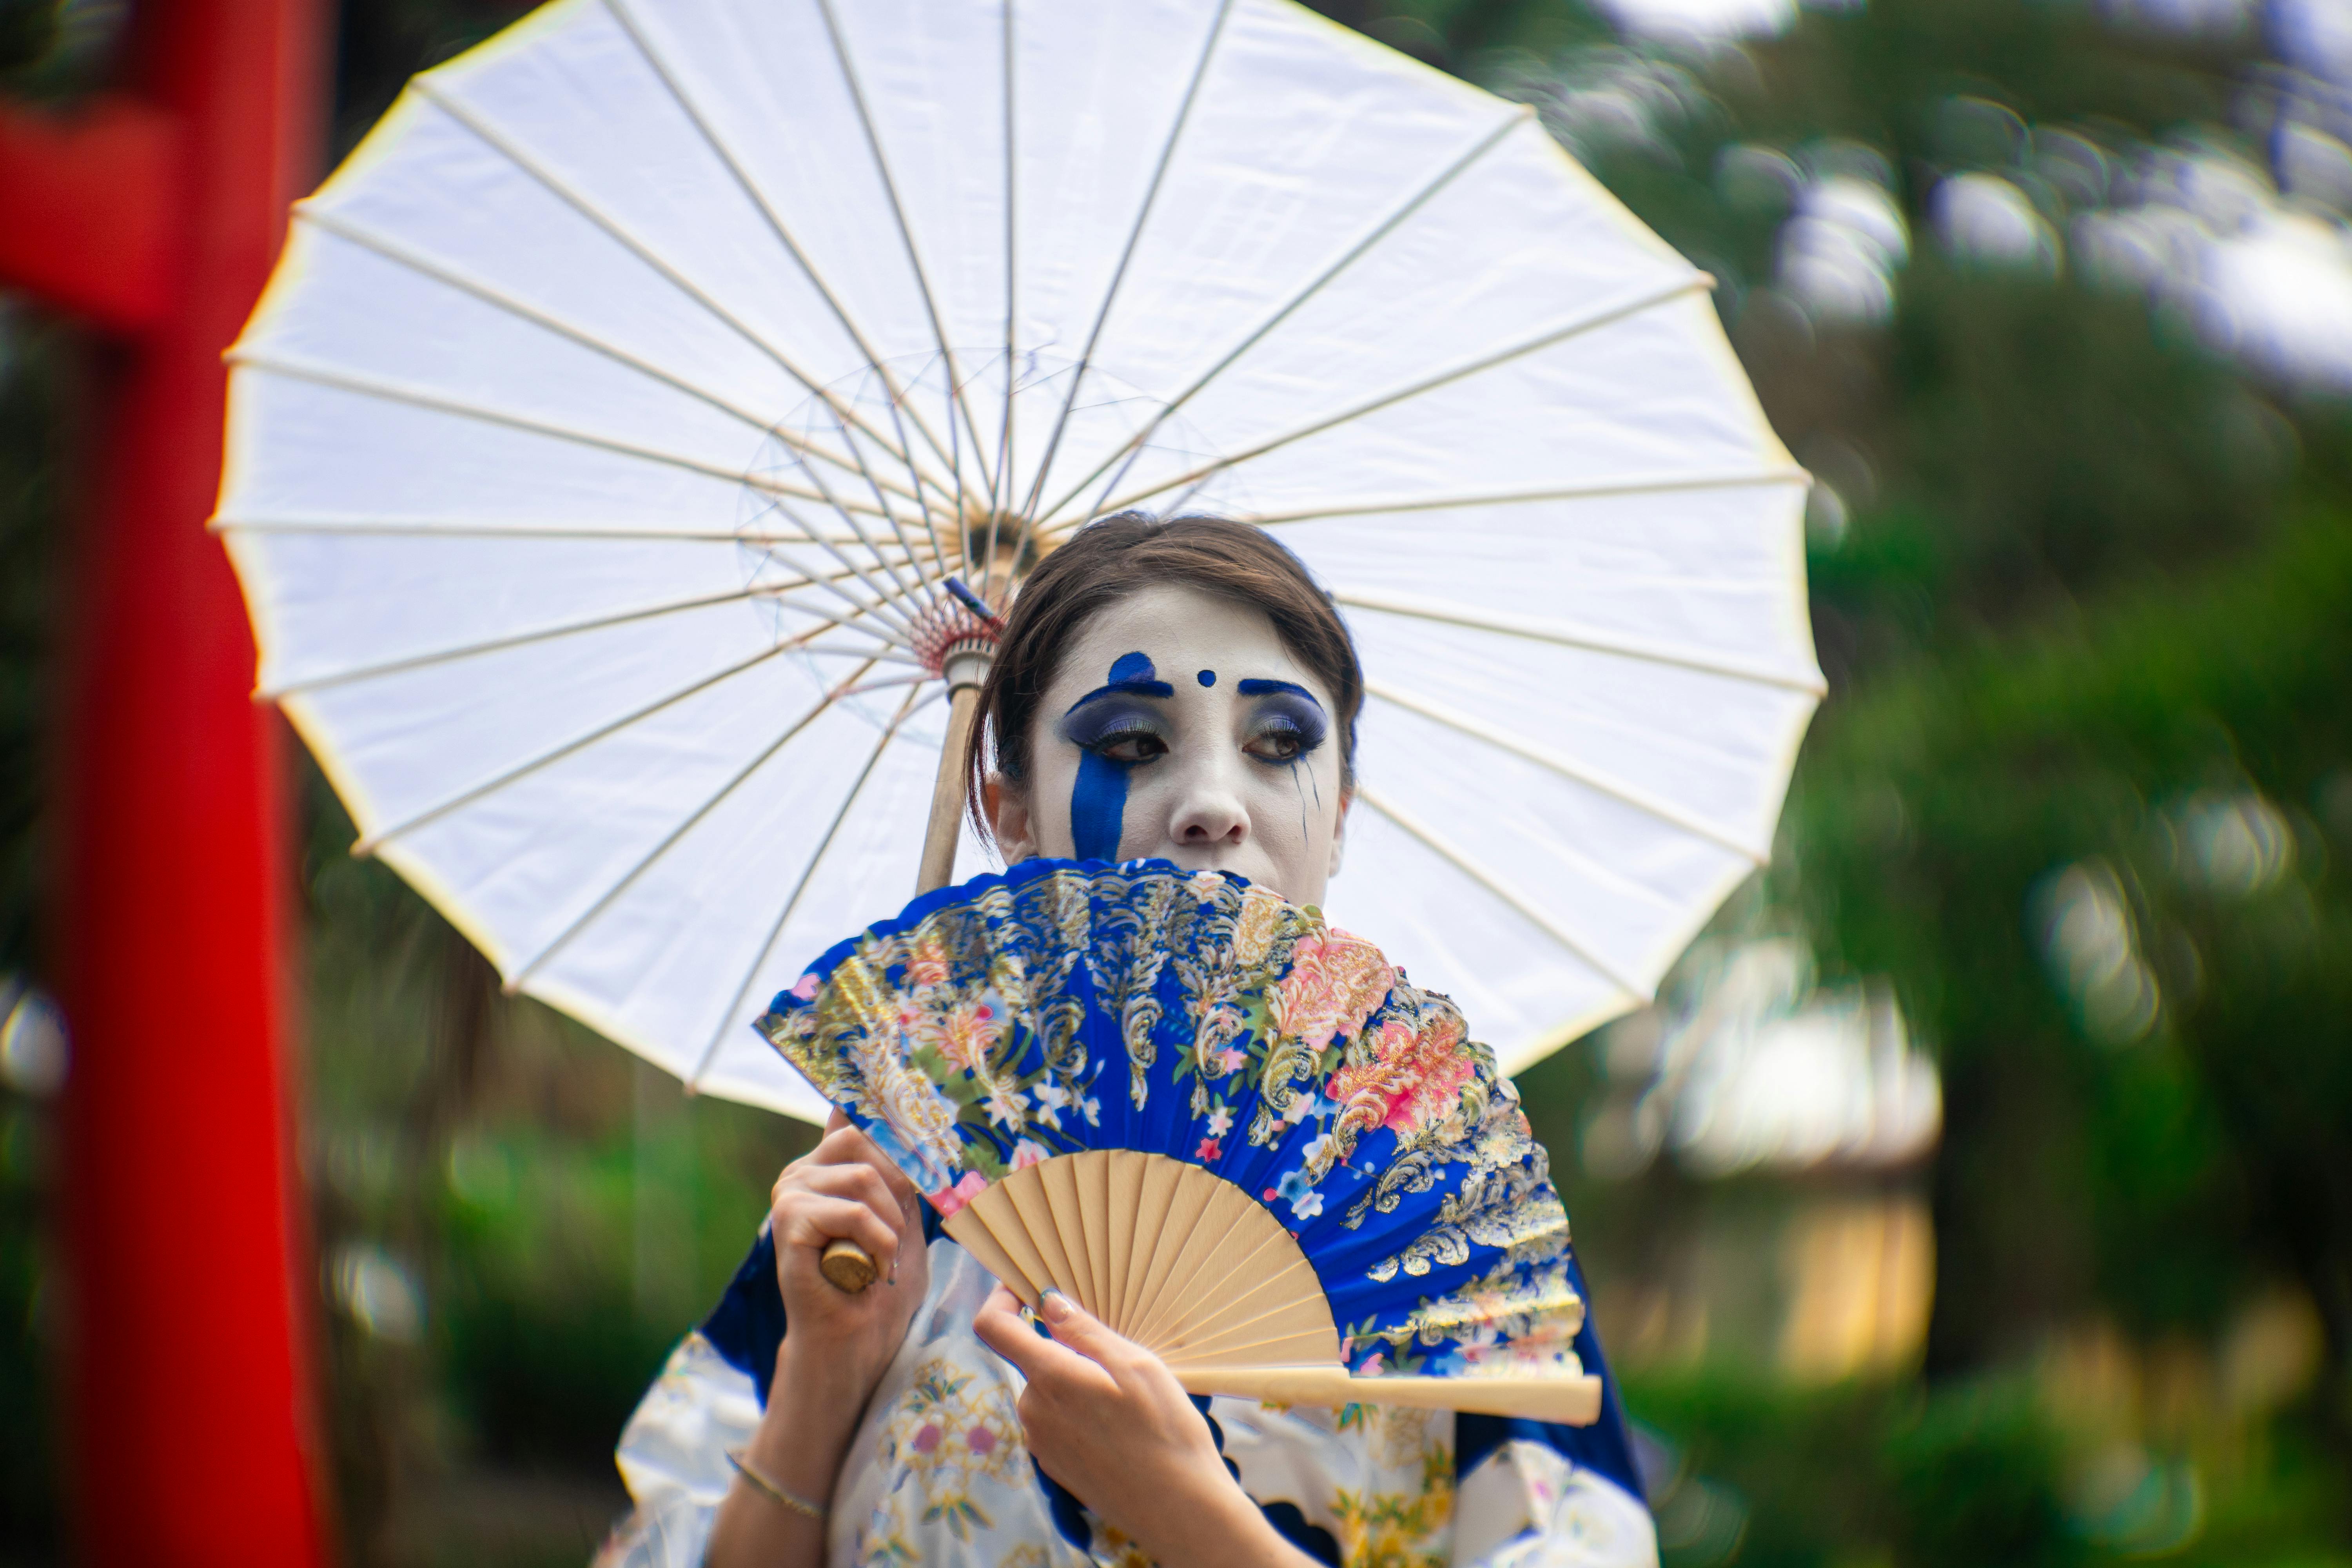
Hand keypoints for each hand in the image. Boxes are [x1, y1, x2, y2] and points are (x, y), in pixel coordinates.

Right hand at [766, 1110, 929, 1403]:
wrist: (853, 1342)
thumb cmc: (881, 1285)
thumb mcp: (902, 1218)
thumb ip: (897, 1173)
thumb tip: (899, 1123)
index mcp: (826, 1165)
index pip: (853, 1115)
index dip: (887, 1117)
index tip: (917, 1123)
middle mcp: (803, 1171)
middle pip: (863, 1138)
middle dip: (898, 1183)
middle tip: (900, 1230)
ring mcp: (790, 1193)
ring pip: (864, 1175)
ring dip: (890, 1224)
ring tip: (882, 1259)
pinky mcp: (789, 1221)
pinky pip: (853, 1211)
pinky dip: (877, 1242)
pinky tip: (870, 1270)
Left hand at [971, 1285, 1312, 1567]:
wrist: (1179, 1508)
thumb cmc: (1165, 1431)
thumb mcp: (1135, 1365)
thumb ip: (1084, 1331)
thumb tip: (1048, 1301)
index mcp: (1049, 1378)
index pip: (994, 1327)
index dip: (1000, 1297)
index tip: (1021, 1286)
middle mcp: (1033, 1411)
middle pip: (1030, 1358)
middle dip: (1061, 1346)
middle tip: (1114, 1353)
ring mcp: (1041, 1442)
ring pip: (1047, 1390)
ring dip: (1074, 1380)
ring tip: (1124, 1396)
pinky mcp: (1055, 1465)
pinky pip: (1056, 1420)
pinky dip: (1078, 1410)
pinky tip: (1118, 1424)